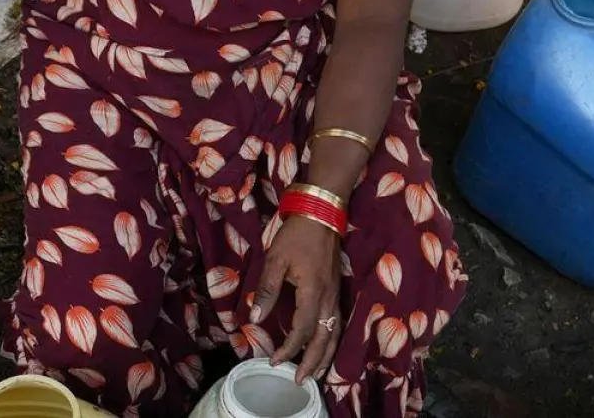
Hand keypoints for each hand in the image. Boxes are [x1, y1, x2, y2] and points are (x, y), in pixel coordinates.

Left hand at [252, 216, 342, 382]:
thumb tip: (255, 317)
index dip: (289, 348)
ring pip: (335, 333)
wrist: (321, 214)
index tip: (275, 361)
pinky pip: (338, 323)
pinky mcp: (337, 291)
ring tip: (315, 373)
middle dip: (313, 362)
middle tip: (299, 380)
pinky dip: (332, 340)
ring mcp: (336, 295)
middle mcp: (329, 299)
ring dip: (326, 355)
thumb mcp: (275, 258)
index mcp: (313, 292)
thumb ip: (266, 289)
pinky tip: (326, 347)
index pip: (302, 330)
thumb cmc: (296, 235)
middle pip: (324, 339)